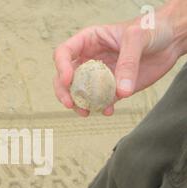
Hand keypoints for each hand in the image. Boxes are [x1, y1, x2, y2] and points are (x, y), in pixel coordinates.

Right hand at [53, 2, 182, 116]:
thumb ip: (128, 62)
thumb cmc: (152, 30)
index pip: (64, 53)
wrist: (170, 42)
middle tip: (70, 104)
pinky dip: (101, 108)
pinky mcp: (111, 89)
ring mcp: (98, 76)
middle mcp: (89, 60)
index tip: (68, 80)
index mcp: (88, 41)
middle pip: (65, 78)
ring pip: (79, 93)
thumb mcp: (138, 38)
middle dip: (64, 92)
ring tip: (86, 112)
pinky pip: (100, 101)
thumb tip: (120, 91)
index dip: (61, 67)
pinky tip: (108, 110)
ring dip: (79, 104)